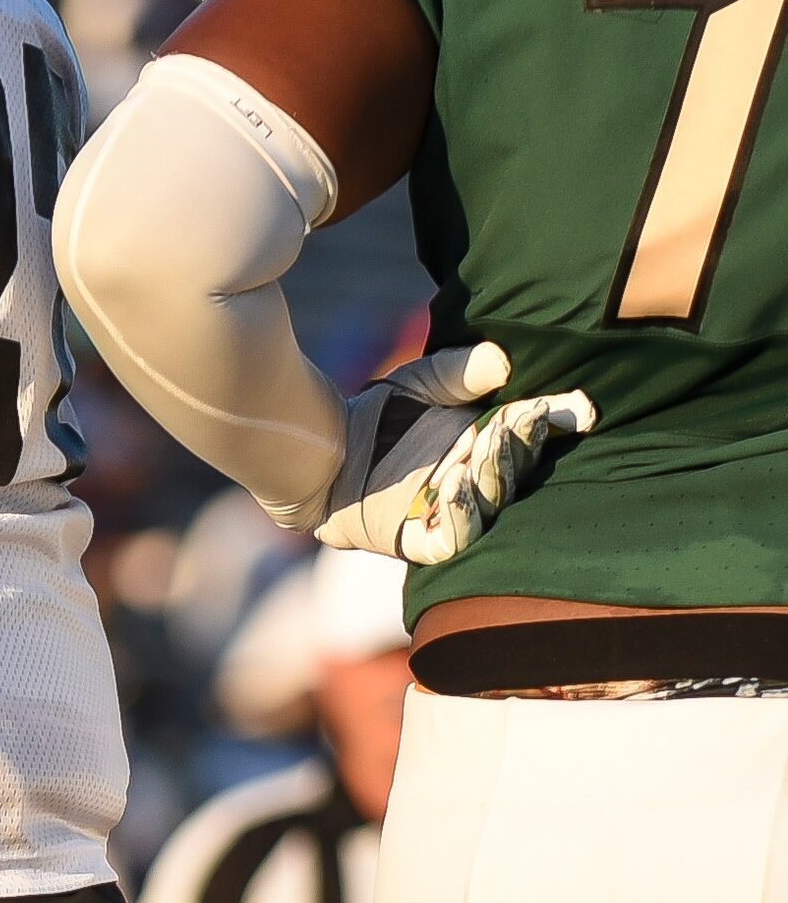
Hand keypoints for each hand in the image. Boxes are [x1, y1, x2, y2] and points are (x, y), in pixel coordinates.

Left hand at [313, 343, 593, 563]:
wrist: (319, 453)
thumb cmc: (375, 418)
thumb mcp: (418, 385)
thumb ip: (458, 371)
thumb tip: (503, 359)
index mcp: (485, 449)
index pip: (528, 438)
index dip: (551, 423)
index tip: (583, 406)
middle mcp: (477, 485)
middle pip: (514, 471)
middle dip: (520, 446)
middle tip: (521, 419)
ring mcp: (452, 516)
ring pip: (491, 502)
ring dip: (493, 474)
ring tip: (485, 445)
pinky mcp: (421, 543)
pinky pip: (454, 538)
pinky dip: (462, 513)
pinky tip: (457, 481)